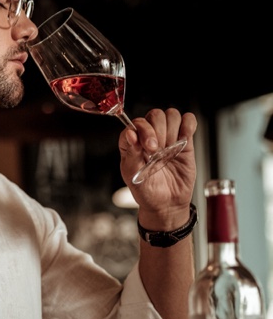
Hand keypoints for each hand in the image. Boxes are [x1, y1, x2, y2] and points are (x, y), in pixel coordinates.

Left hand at [118, 108, 197, 228]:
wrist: (167, 203)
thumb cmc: (146, 190)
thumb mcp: (133, 175)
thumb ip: (131, 153)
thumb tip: (130, 133)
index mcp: (132, 143)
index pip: (136, 123)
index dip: (144, 131)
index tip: (149, 149)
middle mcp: (148, 136)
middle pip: (155, 115)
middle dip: (158, 131)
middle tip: (159, 152)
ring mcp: (167, 137)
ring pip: (171, 114)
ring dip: (172, 130)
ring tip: (170, 150)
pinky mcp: (184, 141)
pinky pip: (189, 120)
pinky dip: (189, 125)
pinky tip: (184, 141)